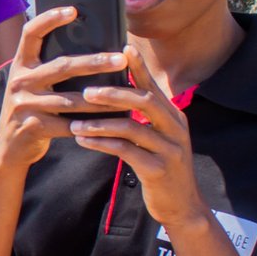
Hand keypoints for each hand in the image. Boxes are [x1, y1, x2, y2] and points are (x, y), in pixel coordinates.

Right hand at [0, 7, 127, 170]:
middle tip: (120, 58)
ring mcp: (25, 105)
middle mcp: (20, 81)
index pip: (30, 33)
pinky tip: (113, 120)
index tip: (73, 9)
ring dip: (102, 98)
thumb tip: (89, 45)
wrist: (9, 146)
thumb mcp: (32, 84)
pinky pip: (70, 124)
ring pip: (72, 99)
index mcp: (20, 65)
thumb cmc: (30, 107)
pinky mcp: (34, 126)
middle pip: (62, 66)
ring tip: (126, 94)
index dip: (49, 19)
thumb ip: (49, 67)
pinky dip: (94, 123)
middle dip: (95, 62)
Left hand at [68, 45, 206, 229]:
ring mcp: (169, 149)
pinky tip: (83, 142)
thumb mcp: (155, 138)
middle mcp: (175, 128)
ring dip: (100, 123)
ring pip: (132, 127)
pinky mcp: (159, 169)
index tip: (122, 48)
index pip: (153, 86)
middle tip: (86, 92)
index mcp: (173, 116)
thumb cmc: (159, 166)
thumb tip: (116, 93)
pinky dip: (102, 144)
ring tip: (75, 124)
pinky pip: (127, 151)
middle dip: (114, 94)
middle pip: (145, 101)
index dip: (139, 67)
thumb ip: (142, 117)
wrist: (181, 206)